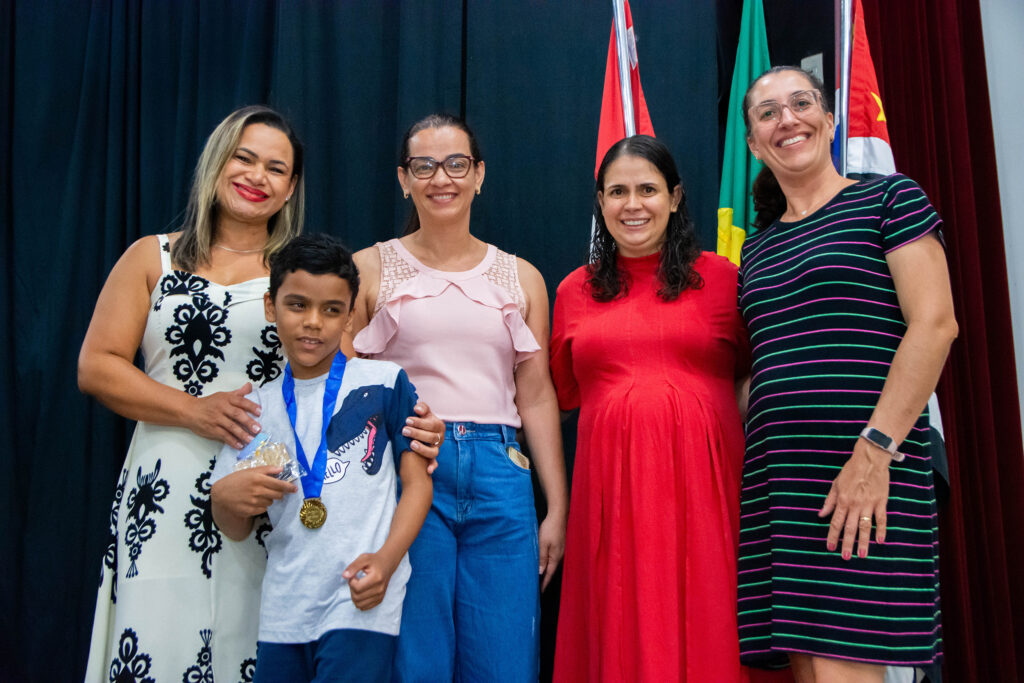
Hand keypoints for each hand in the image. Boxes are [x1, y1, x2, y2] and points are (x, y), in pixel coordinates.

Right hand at [188, 383, 261, 447]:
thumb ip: (238, 393)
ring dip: (242, 434)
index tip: (259, 412)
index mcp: (226, 398)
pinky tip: (240, 445)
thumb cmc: (209, 403)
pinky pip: (224, 436)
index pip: (241, 401)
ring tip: (251, 440)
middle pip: (237, 414)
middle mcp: (222, 408)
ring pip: (231, 427)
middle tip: (258, 429)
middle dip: (248, 422)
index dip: (251, 406)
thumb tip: (249, 386)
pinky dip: (232, 441)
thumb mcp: (223, 395)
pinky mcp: (212, 429)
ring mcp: (216, 419)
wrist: (190, 410)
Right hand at [211, 466, 296, 516]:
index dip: (289, 487)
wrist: (220, 494)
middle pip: (278, 495)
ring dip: (269, 498)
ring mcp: (253, 502)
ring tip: (258, 494)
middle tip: (274, 490)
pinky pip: (263, 509)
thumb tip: (281, 469)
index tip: (294, 489)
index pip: (279, 484)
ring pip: (271, 502)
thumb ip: (266, 469)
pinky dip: (262, 505)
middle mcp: (257, 491)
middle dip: (279, 493)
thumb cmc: (236, 480)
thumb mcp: (249, 471)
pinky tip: (254, 501)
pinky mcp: (250, 511)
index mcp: (257, 479)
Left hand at [343, 552, 397, 610]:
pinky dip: (359, 601)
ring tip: (358, 586)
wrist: (387, 564)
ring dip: (354, 596)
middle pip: (357, 597)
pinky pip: (364, 607)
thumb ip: (353, 566)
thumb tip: (344, 576)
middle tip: (355, 580)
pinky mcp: (379, 600)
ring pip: (359, 604)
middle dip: (352, 589)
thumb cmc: (374, 561)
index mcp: (376, 578)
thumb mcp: (363, 558)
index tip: (353, 575)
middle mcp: (380, 589)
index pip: (357, 587)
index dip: (351, 582)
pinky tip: (361, 592)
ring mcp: (380, 595)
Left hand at [402, 401, 444, 473]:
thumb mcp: (424, 412)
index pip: (431, 425)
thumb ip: (422, 408)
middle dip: (417, 434)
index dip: (419, 423)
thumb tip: (417, 409)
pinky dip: (432, 466)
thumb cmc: (422, 420)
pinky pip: (434, 463)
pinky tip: (428, 470)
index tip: (407, 420)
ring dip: (423, 449)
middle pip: (431, 438)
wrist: (425, 430)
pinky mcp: (432, 457)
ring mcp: (436, 448)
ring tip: (411, 444)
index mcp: (438, 426)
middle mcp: (439, 438)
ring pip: (433, 452)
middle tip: (404, 431)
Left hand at [538, 513, 565, 590]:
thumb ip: (542, 558)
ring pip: (552, 564)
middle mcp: (559, 555)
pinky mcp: (559, 545)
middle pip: (551, 570)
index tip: (540, 592)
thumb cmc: (550, 528)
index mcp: (555, 557)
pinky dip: (548, 563)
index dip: (544, 583)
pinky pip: (553, 557)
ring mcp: (560, 550)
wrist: (558, 516)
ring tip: (540, 577)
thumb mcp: (542, 543)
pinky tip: (544, 562)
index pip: (549, 574)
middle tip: (538, 587)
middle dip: (545, 579)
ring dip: (546, 570)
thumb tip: (540, 572)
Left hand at [819, 439, 889, 559]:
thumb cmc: (851, 471)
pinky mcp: (881, 501)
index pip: (835, 522)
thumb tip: (821, 515)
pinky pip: (881, 519)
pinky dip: (881, 530)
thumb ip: (829, 501)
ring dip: (863, 542)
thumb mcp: (836, 484)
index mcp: (842, 500)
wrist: (870, 459)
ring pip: (865, 526)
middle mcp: (855, 504)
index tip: (830, 548)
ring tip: (862, 555)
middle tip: (845, 557)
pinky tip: (880, 541)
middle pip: (849, 528)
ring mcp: (869, 504)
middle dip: (847, 543)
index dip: (832, 536)